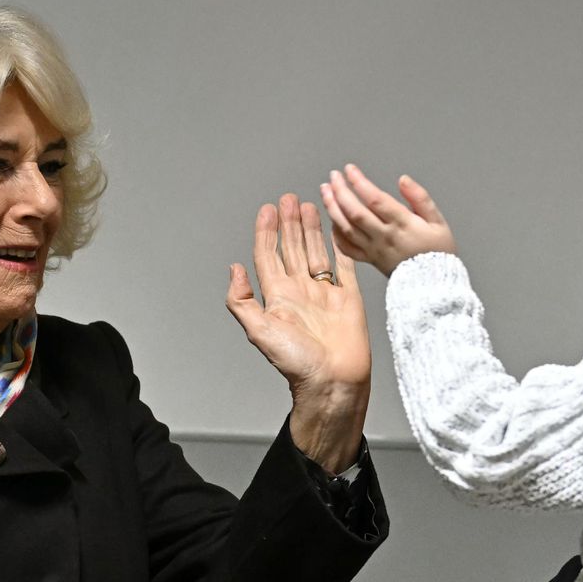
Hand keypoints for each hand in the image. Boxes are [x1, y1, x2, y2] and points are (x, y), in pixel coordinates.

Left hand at [226, 194, 370, 474]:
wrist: (334, 382)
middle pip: (292, 248)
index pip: (269, 256)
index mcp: (278, 297)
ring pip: (316, 252)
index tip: (268, 209)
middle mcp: (301, 292)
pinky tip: (338, 231)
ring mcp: (325, 294)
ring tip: (309, 206)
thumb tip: (233, 269)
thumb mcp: (260, 331)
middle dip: (289, 223)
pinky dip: (341, 246)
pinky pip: (345, 266)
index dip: (267, 232)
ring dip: (312, 229)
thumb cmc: (297, 364)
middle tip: (288, 199)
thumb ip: (243, 301)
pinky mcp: (349, 299)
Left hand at [320, 163, 455, 275]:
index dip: (359, 182)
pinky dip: (336, 234)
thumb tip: (403, 179)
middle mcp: (384, 236)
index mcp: (402, 224)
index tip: (350, 169)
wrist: (434, 283)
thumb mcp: (438, 221)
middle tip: (333, 176)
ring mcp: (374, 249)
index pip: (375, 199)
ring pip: (346, 228)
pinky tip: (332, 220)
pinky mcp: (370, 260)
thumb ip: (420, 198)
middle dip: (340, 192)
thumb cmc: (438, 251)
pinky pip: (347, 248)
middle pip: (355, 212)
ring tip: (325, 191)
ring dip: (332, 208)